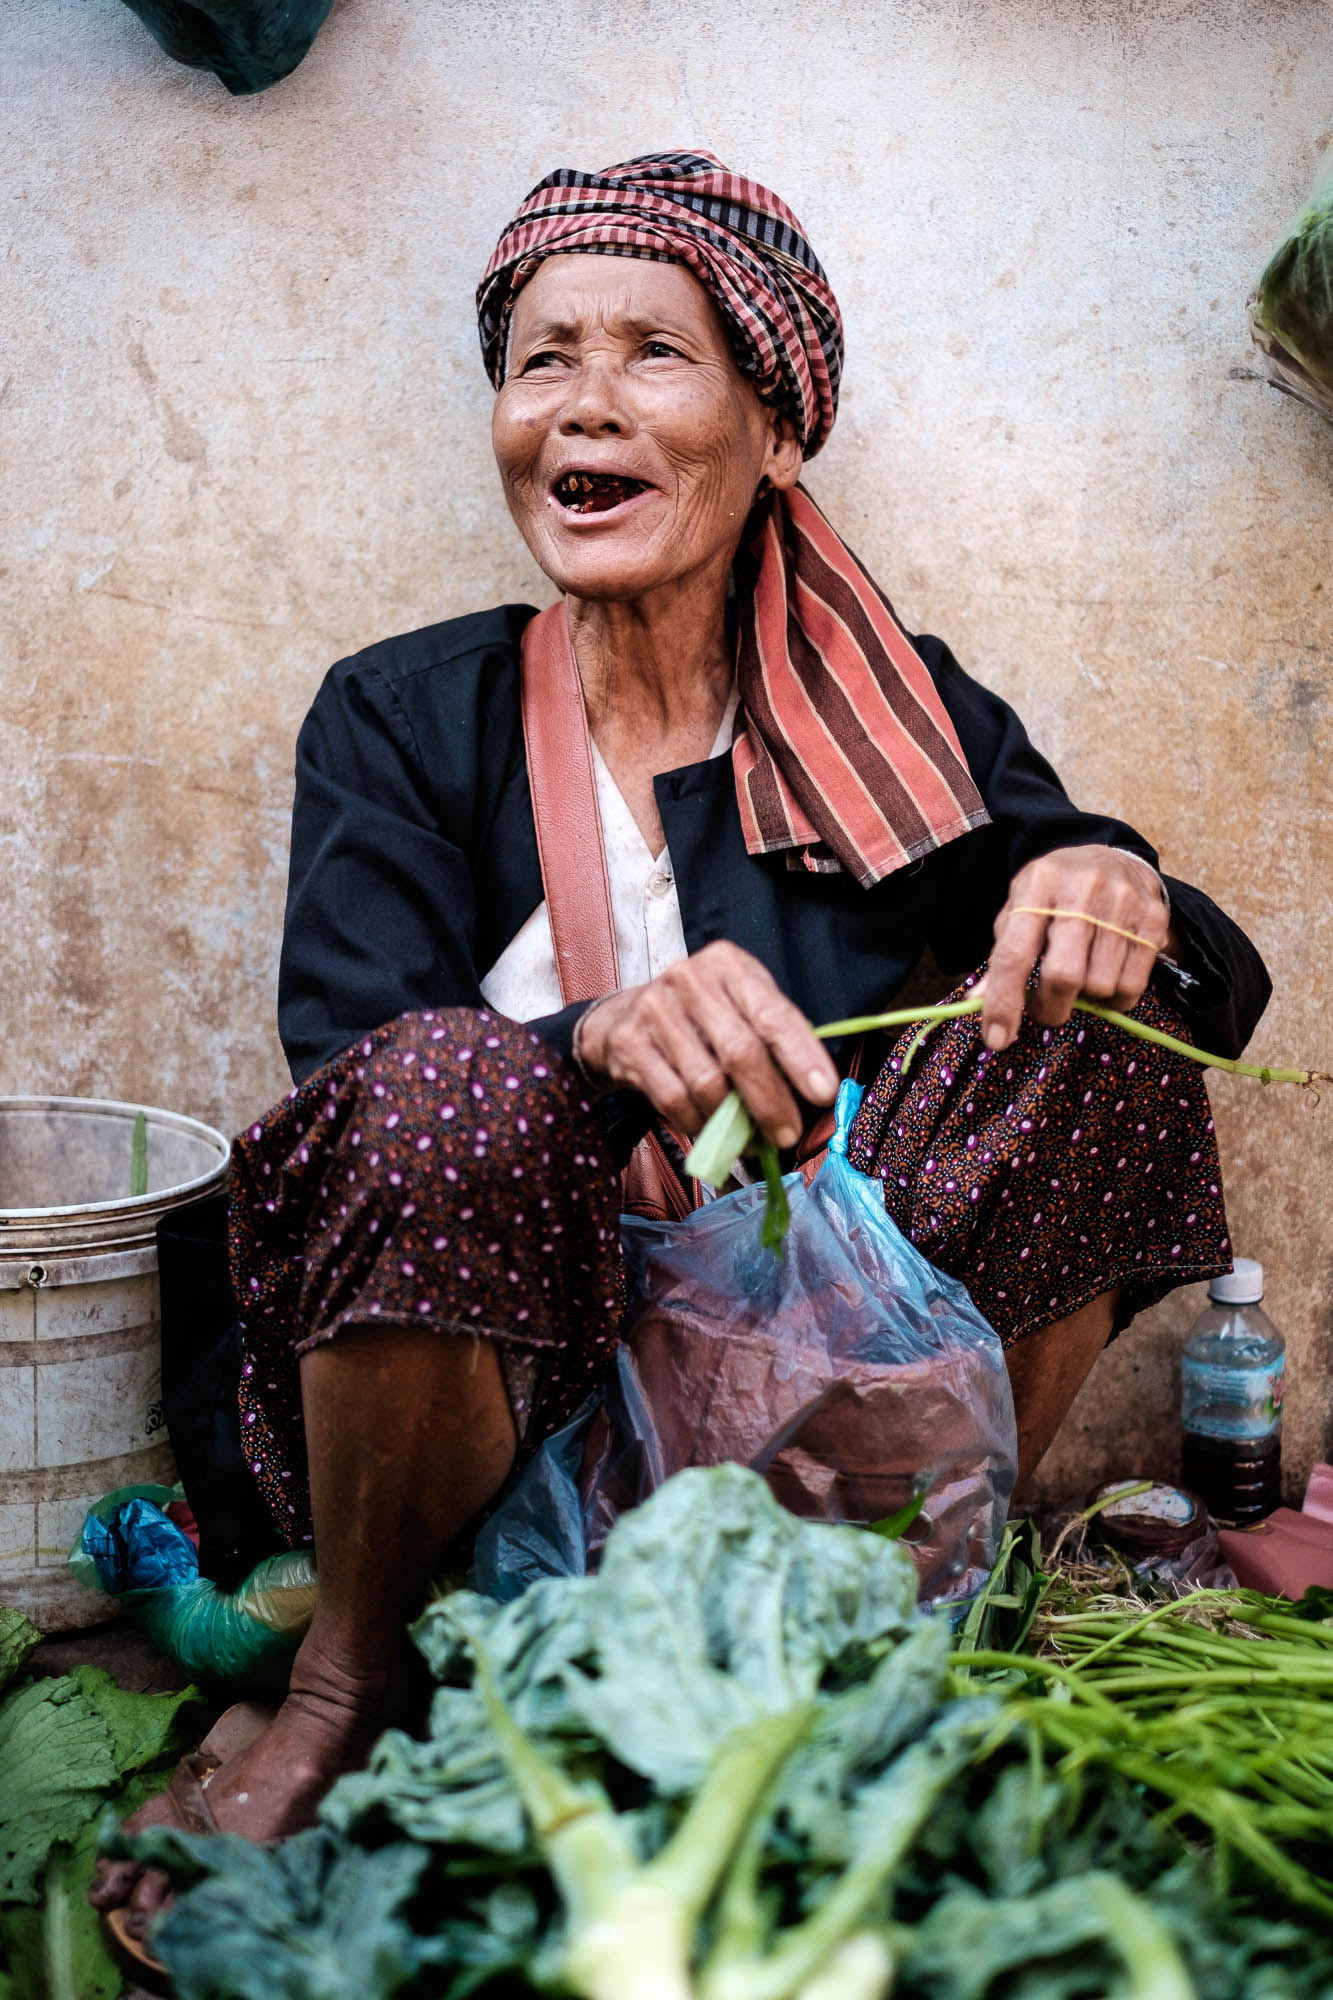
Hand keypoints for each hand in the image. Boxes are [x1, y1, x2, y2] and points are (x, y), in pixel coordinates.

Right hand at [575, 941, 838, 1147]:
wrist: (621, 1019)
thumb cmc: (698, 1017)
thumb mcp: (738, 1007)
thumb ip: (774, 1039)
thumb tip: (815, 1095)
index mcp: (729, 965)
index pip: (774, 1015)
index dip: (802, 1057)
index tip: (824, 1093)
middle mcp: (690, 979)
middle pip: (741, 1051)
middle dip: (771, 1101)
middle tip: (788, 1135)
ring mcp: (655, 1009)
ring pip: (707, 1082)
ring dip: (733, 1123)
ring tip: (750, 1140)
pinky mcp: (629, 1043)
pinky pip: (674, 1099)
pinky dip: (699, 1124)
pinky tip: (712, 1131)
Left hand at [981, 846, 1173, 1051]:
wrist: (1115, 859)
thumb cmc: (1056, 893)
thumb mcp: (1021, 908)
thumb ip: (1002, 952)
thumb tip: (978, 1002)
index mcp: (1037, 885)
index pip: (1014, 953)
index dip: (1003, 1002)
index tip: (996, 1039)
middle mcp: (1080, 891)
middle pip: (1063, 976)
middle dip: (1050, 1009)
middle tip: (1046, 1010)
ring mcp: (1121, 904)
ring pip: (1099, 986)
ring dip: (1085, 1001)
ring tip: (1081, 981)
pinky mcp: (1152, 921)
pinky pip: (1131, 986)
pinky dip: (1114, 1000)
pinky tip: (1106, 983)